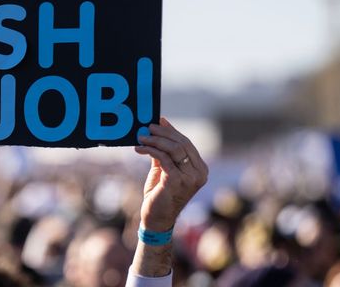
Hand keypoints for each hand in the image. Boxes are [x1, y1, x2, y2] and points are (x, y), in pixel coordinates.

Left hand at [134, 117, 207, 231]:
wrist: (157, 219)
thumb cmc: (160, 194)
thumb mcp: (164, 170)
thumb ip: (164, 152)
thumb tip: (159, 128)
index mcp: (200, 169)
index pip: (187, 144)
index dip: (172, 131)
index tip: (159, 120)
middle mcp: (199, 173)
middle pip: (182, 144)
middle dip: (163, 133)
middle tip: (147, 127)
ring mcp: (190, 178)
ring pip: (173, 149)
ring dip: (155, 140)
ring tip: (141, 137)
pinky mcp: (176, 181)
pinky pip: (163, 158)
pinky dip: (150, 150)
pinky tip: (139, 148)